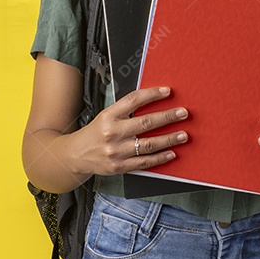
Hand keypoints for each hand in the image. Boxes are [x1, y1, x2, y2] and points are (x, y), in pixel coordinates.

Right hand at [72, 86, 188, 175]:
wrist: (76, 155)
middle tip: (183, 113)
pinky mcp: (119, 167)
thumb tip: (153, 102)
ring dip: (169, 139)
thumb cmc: (95, 132)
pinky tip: (171, 153)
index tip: (168, 91)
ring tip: (183, 135)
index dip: (152, 94)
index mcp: (108, 115)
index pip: (133, 100)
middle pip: (145, 123)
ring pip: (148, 144)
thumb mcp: (106, 116)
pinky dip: (160, 157)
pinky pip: (145, 162)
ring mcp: (116, 151)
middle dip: (168, 117)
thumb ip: (126, 110)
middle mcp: (112, 132)